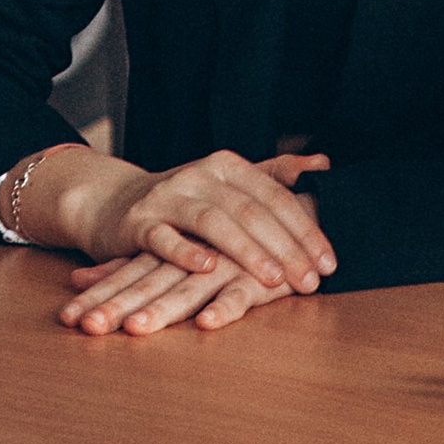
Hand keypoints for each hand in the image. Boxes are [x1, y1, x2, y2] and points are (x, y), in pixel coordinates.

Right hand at [50, 146, 334, 332]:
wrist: (115, 203)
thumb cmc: (183, 200)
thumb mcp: (227, 182)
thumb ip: (273, 174)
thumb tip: (323, 163)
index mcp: (227, 166)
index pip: (275, 196)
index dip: (305, 229)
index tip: (328, 263)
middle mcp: (199, 174)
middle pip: (250, 210)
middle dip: (285, 248)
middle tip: (310, 280)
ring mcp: (168, 196)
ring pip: (213, 222)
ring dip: (247, 252)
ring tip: (273, 279)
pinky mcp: (139, 222)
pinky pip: (165, 238)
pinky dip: (187, 252)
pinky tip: (209, 268)